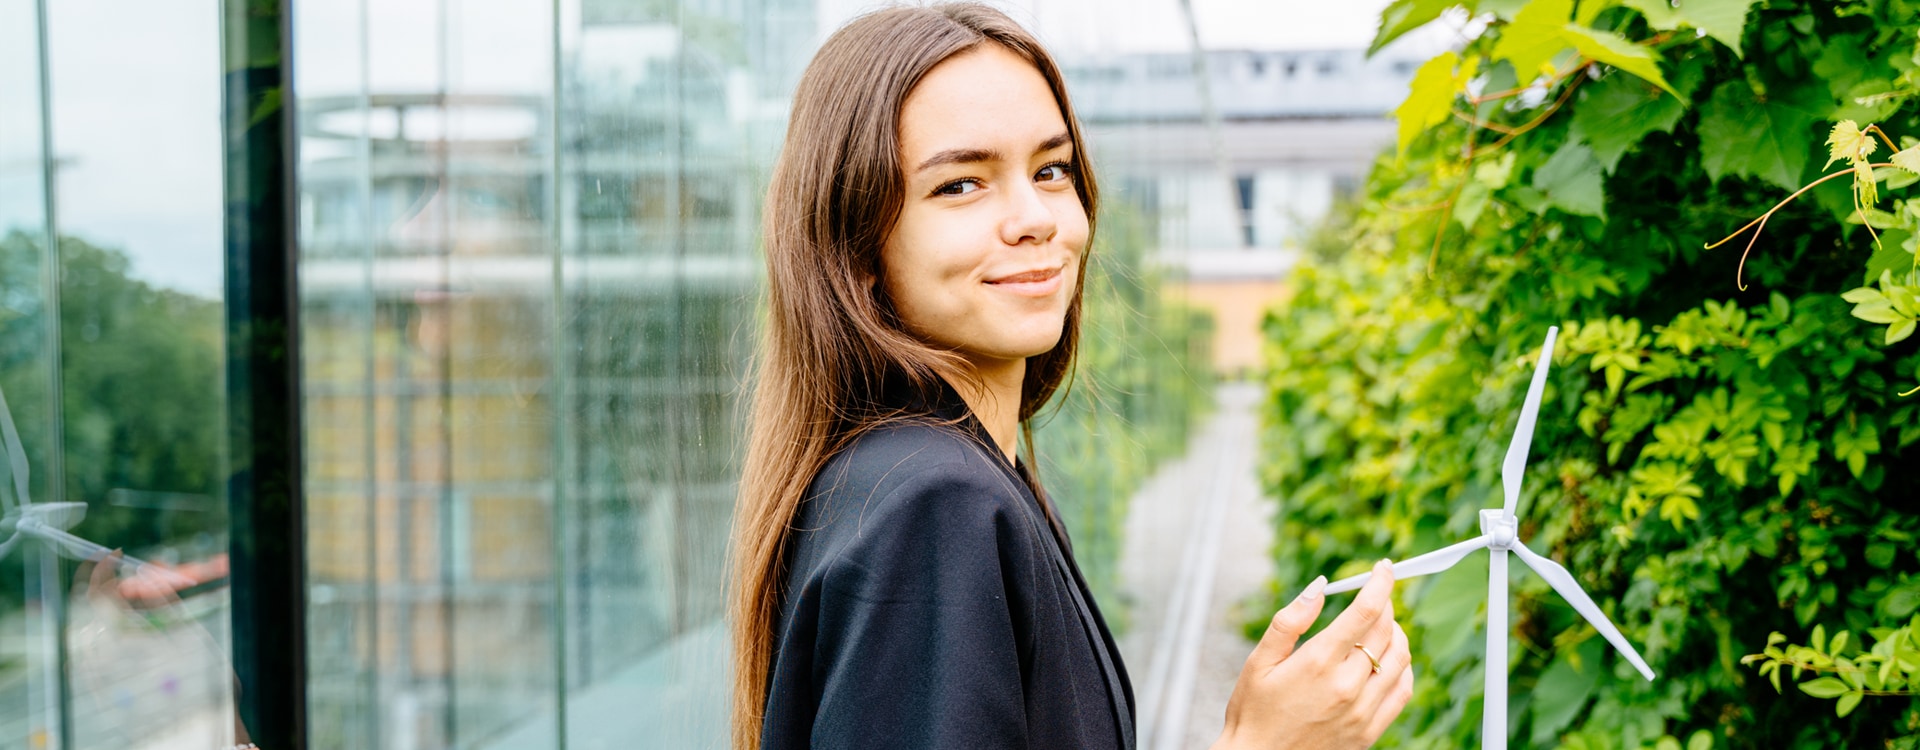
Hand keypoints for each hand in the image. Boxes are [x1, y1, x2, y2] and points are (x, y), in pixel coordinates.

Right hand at [1214, 559, 1413, 748]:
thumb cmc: (1253, 709)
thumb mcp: (1259, 661)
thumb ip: (1290, 620)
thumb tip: (1320, 586)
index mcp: (1318, 662)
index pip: (1365, 611)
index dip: (1380, 583)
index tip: (1385, 567)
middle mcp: (1346, 685)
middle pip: (1385, 631)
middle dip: (1385, 604)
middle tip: (1376, 595)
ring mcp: (1362, 710)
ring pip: (1400, 658)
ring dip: (1397, 633)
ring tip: (1383, 625)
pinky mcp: (1369, 731)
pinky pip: (1402, 691)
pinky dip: (1404, 667)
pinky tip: (1390, 659)